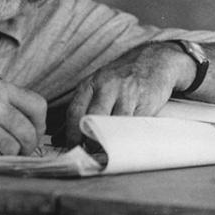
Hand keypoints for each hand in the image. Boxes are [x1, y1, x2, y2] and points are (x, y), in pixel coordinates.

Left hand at [64, 42, 194, 145]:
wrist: (156, 59)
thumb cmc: (122, 78)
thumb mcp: (98, 87)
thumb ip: (80, 111)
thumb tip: (58, 138)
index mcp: (91, 83)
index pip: (75, 112)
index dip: (71, 135)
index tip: (72, 150)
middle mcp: (107, 85)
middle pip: (92, 118)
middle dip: (89, 140)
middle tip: (89, 155)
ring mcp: (128, 92)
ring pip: (114, 124)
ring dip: (109, 142)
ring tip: (106, 152)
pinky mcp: (147, 101)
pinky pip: (134, 124)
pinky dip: (128, 137)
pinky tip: (124, 143)